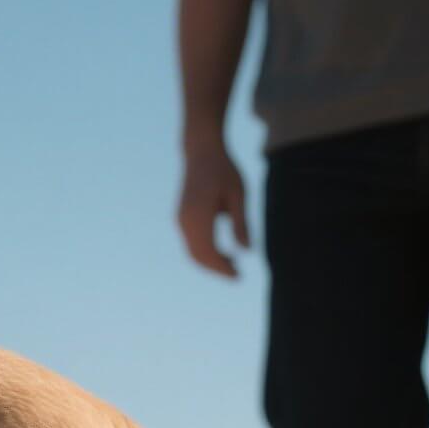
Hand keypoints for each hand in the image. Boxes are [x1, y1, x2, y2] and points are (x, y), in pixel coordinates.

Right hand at [177, 136, 250, 277]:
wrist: (201, 151)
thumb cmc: (224, 170)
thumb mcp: (239, 194)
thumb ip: (241, 223)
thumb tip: (247, 251)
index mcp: (199, 215)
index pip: (209, 251)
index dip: (223, 267)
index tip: (238, 276)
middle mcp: (185, 220)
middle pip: (198, 256)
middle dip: (216, 269)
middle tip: (238, 274)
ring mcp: (181, 219)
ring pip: (193, 251)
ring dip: (211, 262)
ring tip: (233, 263)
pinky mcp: (182, 217)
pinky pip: (191, 243)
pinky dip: (205, 252)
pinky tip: (222, 251)